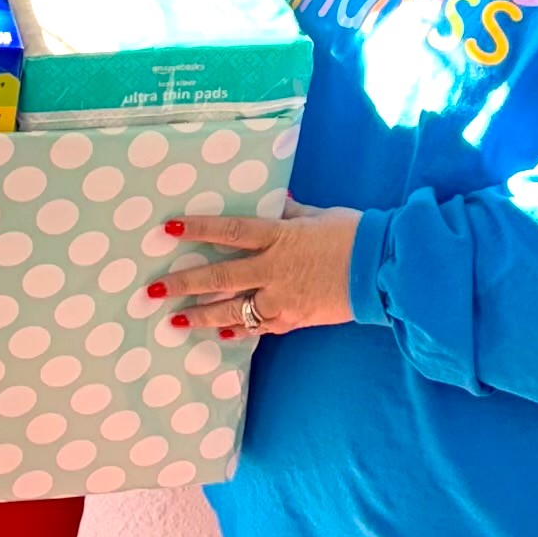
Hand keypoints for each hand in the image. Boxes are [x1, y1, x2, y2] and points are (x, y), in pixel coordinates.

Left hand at [144, 206, 359, 337]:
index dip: (199, 229)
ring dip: (202, 317)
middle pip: (220, 278)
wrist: (384, 272)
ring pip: (233, 311)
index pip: (231, 232)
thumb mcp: (321, 215)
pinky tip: (225, 335)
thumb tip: (274, 201)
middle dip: (183, 284)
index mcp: (280, 237)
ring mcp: (282, 299)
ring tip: (177, 321)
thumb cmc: (356, 235)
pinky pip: (261, 327)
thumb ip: (292, 212)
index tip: (169, 229)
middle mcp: (274, 270)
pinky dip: (241, 331)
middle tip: (153, 292)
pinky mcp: (295, 319)